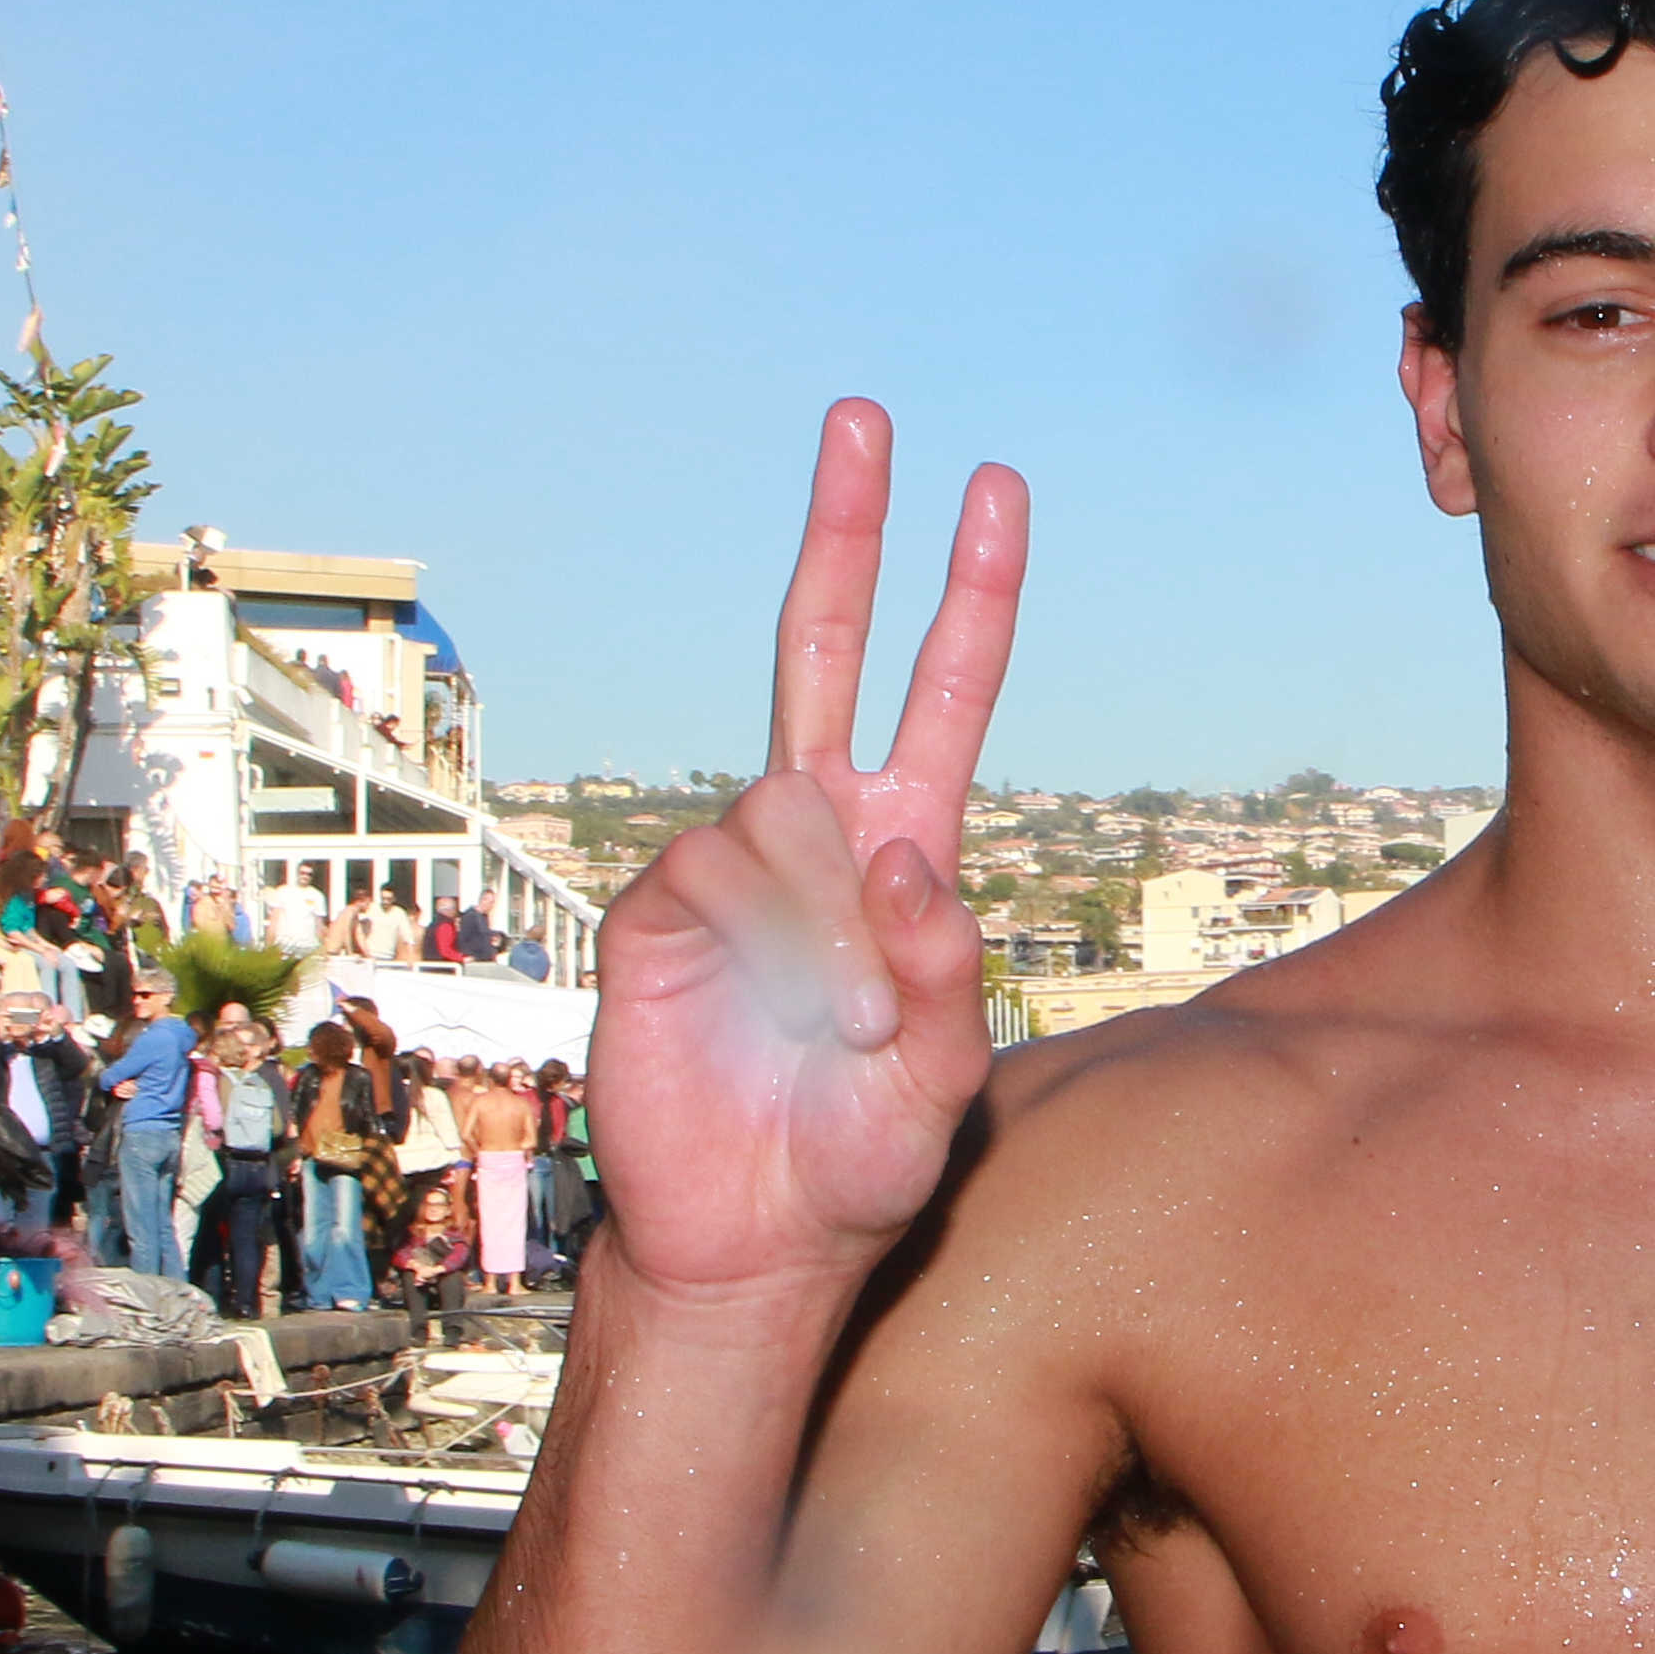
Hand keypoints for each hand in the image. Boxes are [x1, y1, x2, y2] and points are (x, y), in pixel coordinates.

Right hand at [591, 400, 1024, 1303]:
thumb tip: (908, 853)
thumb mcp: (945, 1078)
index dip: (968, 596)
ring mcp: (736, 865)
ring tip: (854, 1032)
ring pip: (793, 803)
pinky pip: (728, 871)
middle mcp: (817, 834)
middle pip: (825, 646)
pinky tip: (788, 1014)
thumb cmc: (854, 1158)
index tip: (993, 487)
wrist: (749, 1242)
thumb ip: (950, 973)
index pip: (939, 693)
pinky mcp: (662, 909)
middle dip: (849, 530)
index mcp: (900, 850)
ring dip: (842, 924)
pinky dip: (781, 940)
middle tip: (863, 411)